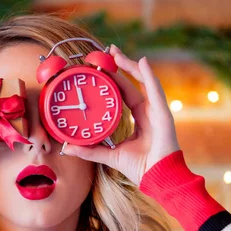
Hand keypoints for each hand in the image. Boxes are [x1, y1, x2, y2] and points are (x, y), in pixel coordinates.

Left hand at [62, 45, 179, 185]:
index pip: (126, 93)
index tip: (103, 67)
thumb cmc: (140, 169)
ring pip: (144, 82)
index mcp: (139, 119)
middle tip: (108, 51)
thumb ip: (90, 150)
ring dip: (131, 65)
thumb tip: (67, 147)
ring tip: (116, 53)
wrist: (158, 179)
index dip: (116, 79)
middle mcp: (149, 112)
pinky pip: (156, 91)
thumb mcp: (110, 155)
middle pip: (135, 83)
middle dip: (122, 65)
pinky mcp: (164, 114)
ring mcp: (158, 111)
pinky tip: (142, 62)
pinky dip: (149, 76)